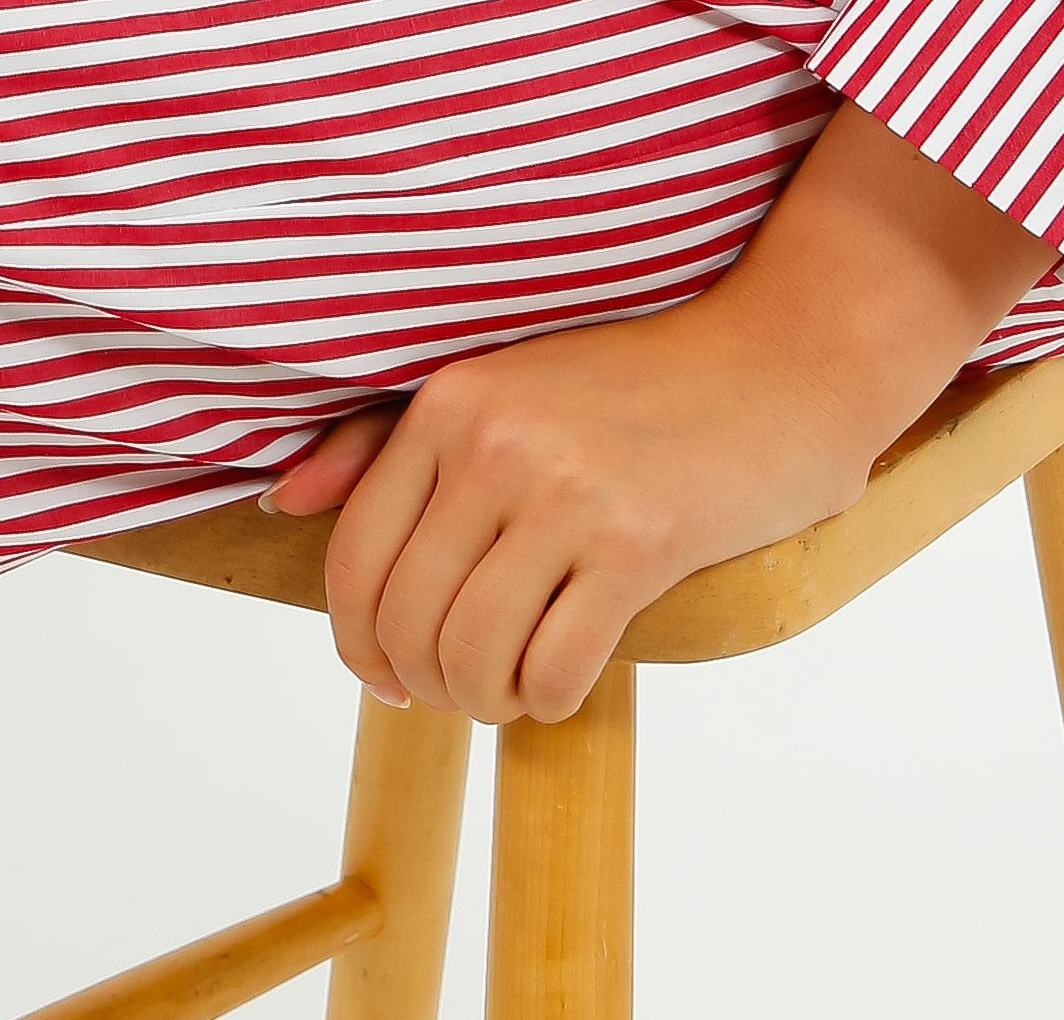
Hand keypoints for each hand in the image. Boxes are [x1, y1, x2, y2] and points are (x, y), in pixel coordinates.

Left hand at [273, 105, 1046, 723]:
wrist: (779, 363)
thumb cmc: (640, 384)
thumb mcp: (506, 385)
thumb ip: (387, 440)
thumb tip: (285, 501)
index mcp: (451, 401)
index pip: (353, 557)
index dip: (358, 641)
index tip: (390, 673)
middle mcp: (494, 441)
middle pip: (405, 622)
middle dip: (421, 684)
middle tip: (460, 690)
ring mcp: (566, 491)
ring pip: (471, 657)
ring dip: (484, 700)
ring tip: (512, 687)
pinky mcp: (637, 543)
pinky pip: (554, 669)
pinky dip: (548, 699)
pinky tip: (564, 678)